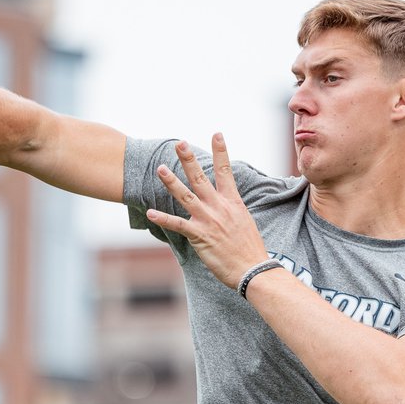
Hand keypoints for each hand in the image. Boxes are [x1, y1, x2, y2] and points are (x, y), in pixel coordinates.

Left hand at [146, 134, 268, 288]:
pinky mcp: (200, 236)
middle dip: (189, 160)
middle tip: (179, 144)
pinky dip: (163, 219)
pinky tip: (150, 212)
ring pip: (186, 196)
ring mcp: (208, 220)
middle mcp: (219, 207)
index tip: (217, 134)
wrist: (253, 269)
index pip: (226, 171)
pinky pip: (177, 225)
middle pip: (201, 178)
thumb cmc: (250, 249)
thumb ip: (232, 210)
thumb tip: (226, 204)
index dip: (221, 151)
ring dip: (172, 182)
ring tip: (160, 168)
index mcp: (233, 202)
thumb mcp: (244, 222)